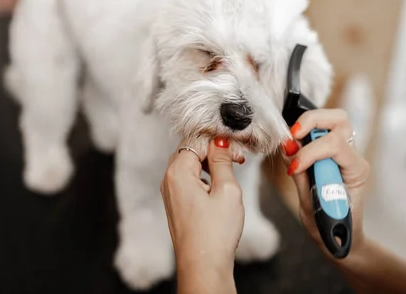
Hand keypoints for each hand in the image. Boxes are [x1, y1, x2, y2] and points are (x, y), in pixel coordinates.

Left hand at [161, 137, 243, 292]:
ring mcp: (170, 193)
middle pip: (190, 149)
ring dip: (209, 162)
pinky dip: (203, 175)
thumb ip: (222, 161)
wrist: (203, 266)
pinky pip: (188, 179)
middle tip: (236, 157)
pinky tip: (219, 185)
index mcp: (178, 172)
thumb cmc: (215, 233)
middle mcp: (169, 179)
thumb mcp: (227, 190)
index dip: (218, 139)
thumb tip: (220, 142)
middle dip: (213, 149)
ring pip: (189, 164)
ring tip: (231, 169)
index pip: (196, 139)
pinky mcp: (176, 204)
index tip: (236, 147)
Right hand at [282, 109, 369, 260]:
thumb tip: (288, 150)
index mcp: (356, 171)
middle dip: (312, 121)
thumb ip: (301, 176)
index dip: (310, 152)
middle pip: (340, 119)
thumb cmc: (330, 224)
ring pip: (333, 119)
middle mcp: (354, 156)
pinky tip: (294, 144)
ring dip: (309, 123)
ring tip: (292, 139)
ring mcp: (345, 152)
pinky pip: (322, 131)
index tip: (292, 168)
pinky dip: (306, 131)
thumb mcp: (311, 206)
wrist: (341, 234)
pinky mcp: (334, 152)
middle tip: (292, 135)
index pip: (335, 145)